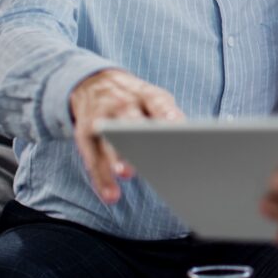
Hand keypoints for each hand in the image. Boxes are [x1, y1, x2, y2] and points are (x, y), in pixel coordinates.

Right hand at [69, 69, 183, 202]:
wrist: (94, 82)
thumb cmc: (136, 100)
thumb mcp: (154, 98)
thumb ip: (169, 117)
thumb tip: (194, 141)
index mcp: (145, 94)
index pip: (158, 102)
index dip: (167, 113)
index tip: (177, 125)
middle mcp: (121, 104)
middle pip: (129, 119)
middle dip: (136, 132)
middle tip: (148, 150)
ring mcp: (100, 118)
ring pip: (107, 139)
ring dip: (116, 157)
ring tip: (126, 173)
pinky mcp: (83, 134)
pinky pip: (91, 158)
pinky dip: (101, 179)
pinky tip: (111, 196)